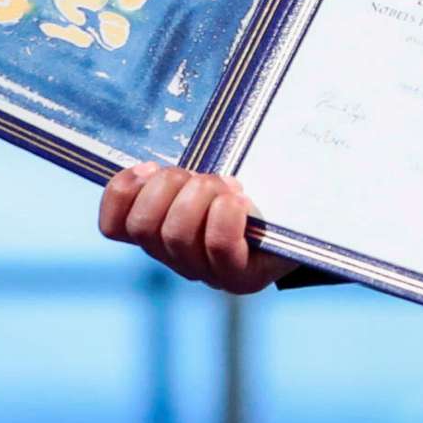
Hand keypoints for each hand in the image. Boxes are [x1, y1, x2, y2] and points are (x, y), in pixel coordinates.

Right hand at [99, 162, 297, 293]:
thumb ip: (184, 163)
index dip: (122, 192)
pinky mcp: (240, 279)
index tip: (149, 166)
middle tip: (203, 175)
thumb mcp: (214, 170)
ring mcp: (207, 273)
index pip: (113, 225)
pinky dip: (224, 217)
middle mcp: (176, 258)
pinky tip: (239, 199)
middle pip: (144, 226)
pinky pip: (218, 248)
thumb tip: (155, 143)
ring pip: (176, 235)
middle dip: (169, 186)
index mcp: (159, 233)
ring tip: (230, 186)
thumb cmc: (255, 187)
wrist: (308, 220)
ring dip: (201, 197)